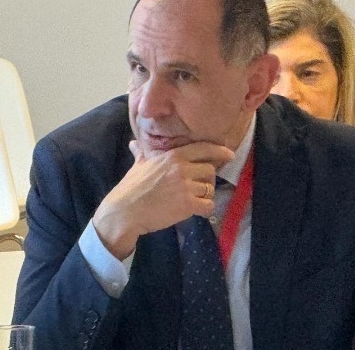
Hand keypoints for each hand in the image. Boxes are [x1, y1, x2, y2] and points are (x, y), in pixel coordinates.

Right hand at [92, 140, 233, 259]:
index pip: (203, 149)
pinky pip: (208, 205)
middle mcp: (182, 168)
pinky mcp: (187, 204)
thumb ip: (141, 153)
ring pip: (209, 189)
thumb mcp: (138, 166)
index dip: (219, 151)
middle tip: (198, 187)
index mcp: (172, 156)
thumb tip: (133, 143)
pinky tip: (195, 211)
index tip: (229, 155)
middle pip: (210, 170)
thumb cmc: (130, 188)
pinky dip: (205, 209)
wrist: (125, 211)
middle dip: (207, 179)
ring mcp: (185, 186)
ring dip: (204, 195)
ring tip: (192, 200)